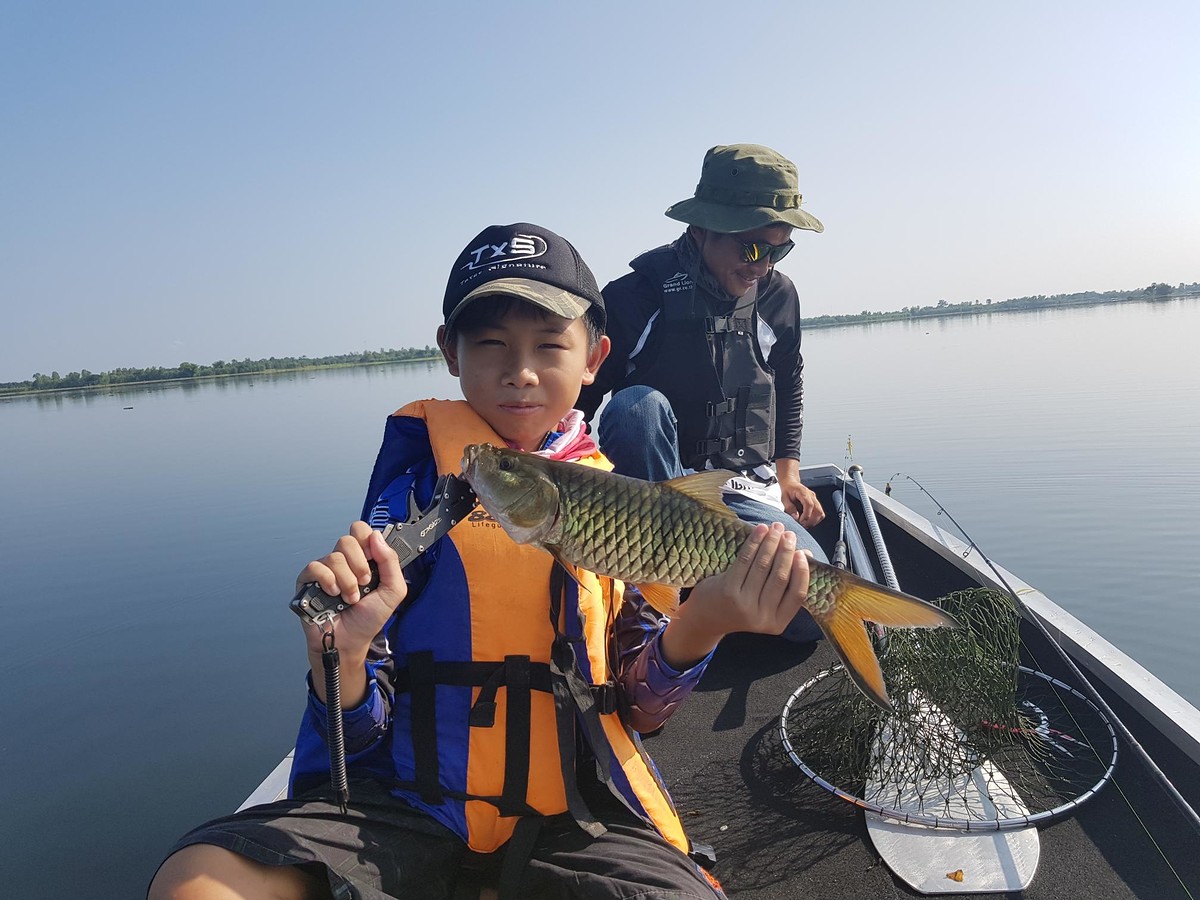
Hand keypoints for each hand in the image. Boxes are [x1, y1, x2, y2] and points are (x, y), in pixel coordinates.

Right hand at [297, 521, 407, 663]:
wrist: (349, 642)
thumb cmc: (368, 619)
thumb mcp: (393, 591)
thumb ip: (391, 562)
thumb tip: (377, 537)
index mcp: (364, 559)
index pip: (362, 531)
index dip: (367, 541)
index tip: (373, 559)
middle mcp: (344, 562)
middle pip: (347, 540)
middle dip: (360, 565)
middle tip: (364, 583)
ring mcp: (325, 570)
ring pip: (334, 557)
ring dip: (347, 581)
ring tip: (350, 598)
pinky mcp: (308, 581)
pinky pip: (315, 567)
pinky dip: (328, 581)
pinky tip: (333, 594)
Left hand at [660, 523, 811, 667]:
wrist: (707, 618)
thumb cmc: (742, 606)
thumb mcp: (766, 604)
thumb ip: (785, 585)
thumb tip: (805, 554)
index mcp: (777, 623)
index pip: (798, 594)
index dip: (802, 572)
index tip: (802, 552)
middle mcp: (762, 617)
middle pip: (780, 577)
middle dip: (786, 551)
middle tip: (789, 534)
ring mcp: (744, 605)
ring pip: (763, 566)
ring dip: (771, 543)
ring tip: (776, 528)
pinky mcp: (728, 590)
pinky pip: (745, 561)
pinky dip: (754, 543)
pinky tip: (760, 531)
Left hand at [776, 459, 824, 526]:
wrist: (790, 483)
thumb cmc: (787, 489)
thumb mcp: (784, 498)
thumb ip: (789, 507)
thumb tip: (796, 517)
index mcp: (803, 492)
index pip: (810, 505)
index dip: (806, 515)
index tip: (801, 521)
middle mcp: (811, 496)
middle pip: (818, 510)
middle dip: (811, 520)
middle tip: (802, 524)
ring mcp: (815, 499)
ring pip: (820, 513)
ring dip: (813, 521)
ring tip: (804, 523)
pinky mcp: (815, 503)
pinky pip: (819, 513)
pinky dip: (814, 519)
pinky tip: (807, 520)